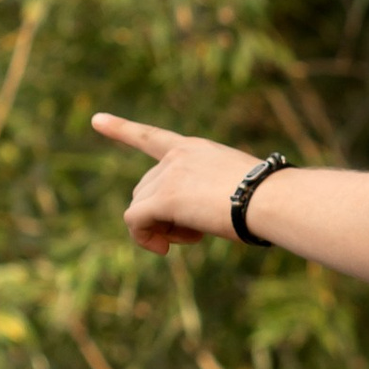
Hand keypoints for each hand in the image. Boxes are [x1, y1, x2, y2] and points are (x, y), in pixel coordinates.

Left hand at [94, 110, 264, 254]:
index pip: (152, 137)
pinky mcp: (163, 199)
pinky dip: (144, 238)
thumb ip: (209, 194)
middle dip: (160, 215)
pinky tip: (163, 249)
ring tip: (192, 237)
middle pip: (144, 189)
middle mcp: (176, 157)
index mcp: (195, 149)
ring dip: (159, 228)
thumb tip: (194, 220)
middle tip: (192, 234)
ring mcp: (168, 176)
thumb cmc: (269, 199)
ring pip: (140, 207)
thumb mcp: (238, 188)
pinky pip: (135, 221)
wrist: (271, 199)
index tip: (97, 120)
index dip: (122, 129)